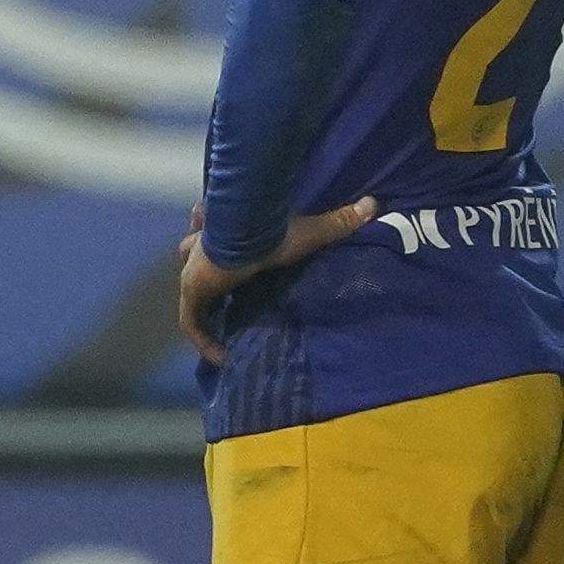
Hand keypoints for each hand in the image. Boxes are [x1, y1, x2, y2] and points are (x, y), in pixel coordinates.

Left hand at [175, 199, 379, 364]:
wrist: (247, 230)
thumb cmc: (275, 231)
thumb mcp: (310, 232)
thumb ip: (338, 222)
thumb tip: (373, 204)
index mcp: (224, 237)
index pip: (214, 245)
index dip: (220, 259)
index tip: (233, 270)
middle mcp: (201, 255)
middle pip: (195, 270)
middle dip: (207, 287)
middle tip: (225, 305)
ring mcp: (193, 274)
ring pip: (194, 300)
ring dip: (207, 318)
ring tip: (225, 338)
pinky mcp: (191, 292)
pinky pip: (192, 324)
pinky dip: (204, 341)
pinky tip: (221, 359)